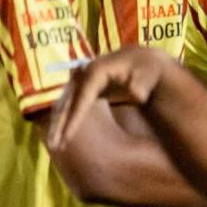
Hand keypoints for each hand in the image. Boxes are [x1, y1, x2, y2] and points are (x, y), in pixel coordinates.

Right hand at [47, 45, 172, 149]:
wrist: (144, 59)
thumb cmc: (149, 69)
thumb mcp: (150, 73)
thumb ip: (142, 85)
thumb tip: (136, 94)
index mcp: (97, 71)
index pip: (82, 98)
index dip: (75, 118)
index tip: (69, 137)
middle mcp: (84, 74)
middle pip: (67, 102)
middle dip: (60, 125)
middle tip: (55, 146)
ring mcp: (82, 80)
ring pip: (65, 105)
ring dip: (59, 125)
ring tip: (56, 146)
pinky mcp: (85, 88)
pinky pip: (71, 105)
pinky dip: (66, 120)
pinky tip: (63, 136)